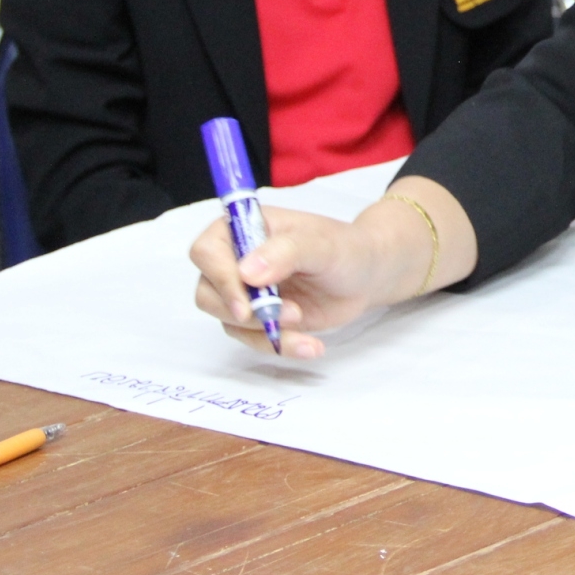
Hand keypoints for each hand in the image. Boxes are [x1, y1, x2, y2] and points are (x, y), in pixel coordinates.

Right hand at [189, 178, 475, 357]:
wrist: (368, 275)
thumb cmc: (345, 249)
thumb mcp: (322, 245)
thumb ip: (287, 252)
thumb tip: (247, 272)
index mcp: (244, 228)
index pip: (207, 251)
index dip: (219, 277)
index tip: (247, 301)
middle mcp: (236, 259)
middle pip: (208, 292)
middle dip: (244, 311)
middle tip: (289, 314)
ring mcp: (245, 291)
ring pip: (229, 321)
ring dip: (264, 331)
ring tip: (305, 323)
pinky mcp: (260, 318)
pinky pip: (253, 339)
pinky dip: (280, 346)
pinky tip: (312, 346)